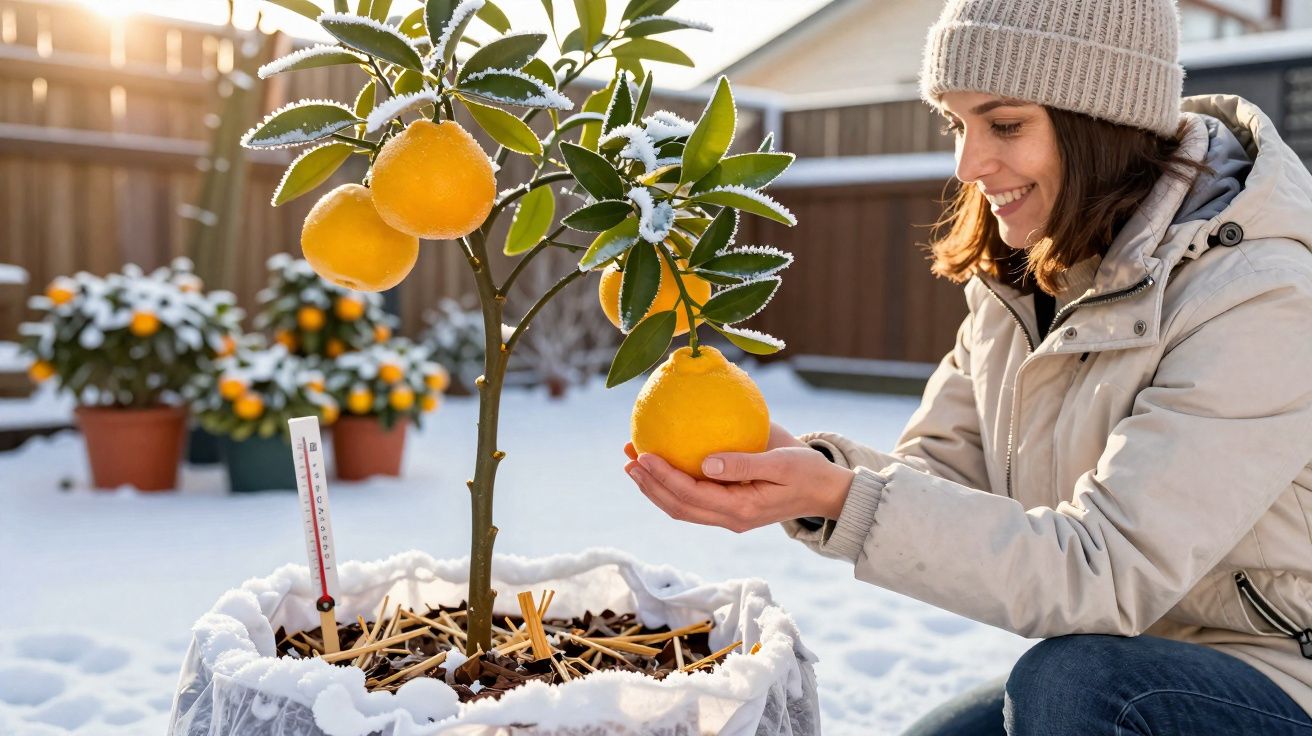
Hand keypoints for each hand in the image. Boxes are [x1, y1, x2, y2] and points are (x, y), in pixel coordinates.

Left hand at [621, 432, 854, 533]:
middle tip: (628, 458)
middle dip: (649, 484)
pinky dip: (672, 485)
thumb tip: (704, 462)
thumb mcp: (781, 462)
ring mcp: (729, 517)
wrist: (826, 492)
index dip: (663, 478)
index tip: (643, 455)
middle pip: (678, 507)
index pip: (691, 496)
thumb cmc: (807, 471)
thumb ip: (743, 464)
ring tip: (634, 462)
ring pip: (682, 508)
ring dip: (655, 487)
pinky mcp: (730, 509)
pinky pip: (694, 501)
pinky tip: (663, 464)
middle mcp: (730, 518)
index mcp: (741, 509)